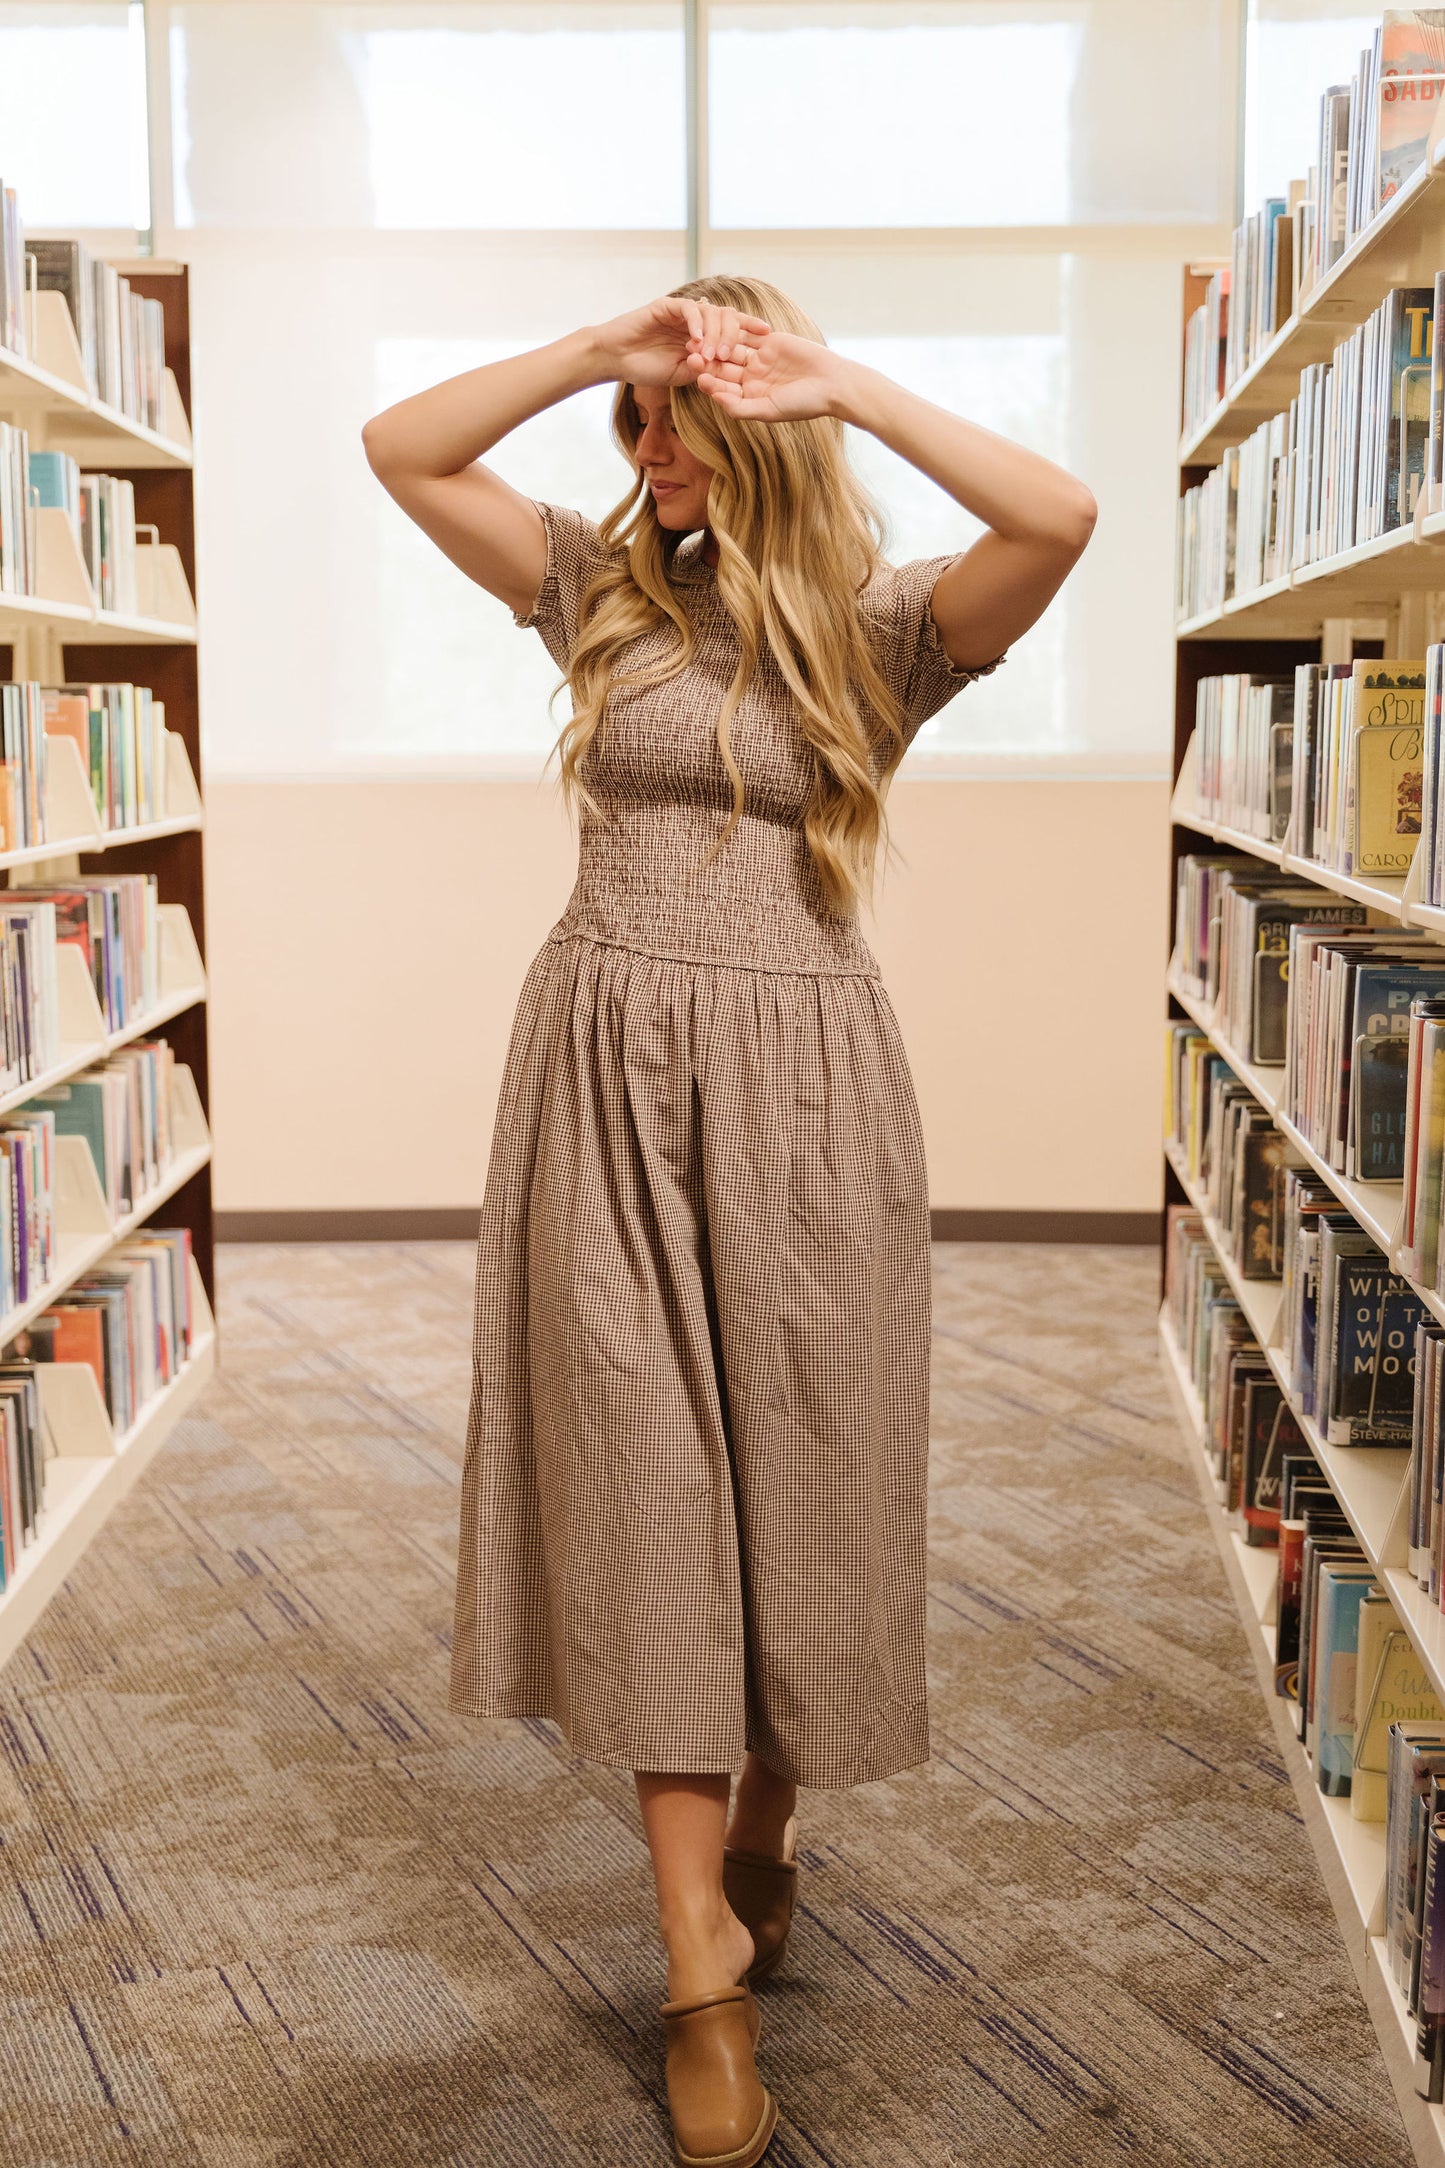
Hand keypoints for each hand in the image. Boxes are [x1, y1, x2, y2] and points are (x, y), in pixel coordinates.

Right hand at [591, 295, 769, 388]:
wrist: (616, 359)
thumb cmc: (647, 367)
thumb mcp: (683, 374)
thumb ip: (706, 368)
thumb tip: (731, 371)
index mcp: (702, 334)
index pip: (732, 327)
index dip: (751, 328)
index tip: (768, 335)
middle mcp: (695, 320)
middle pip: (726, 317)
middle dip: (734, 335)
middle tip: (732, 356)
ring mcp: (681, 311)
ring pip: (711, 312)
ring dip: (715, 335)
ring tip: (712, 355)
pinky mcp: (666, 306)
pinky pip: (689, 310)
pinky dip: (696, 324)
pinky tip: (698, 340)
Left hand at [689, 331, 854, 423]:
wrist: (831, 383)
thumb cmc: (802, 403)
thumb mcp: (769, 410)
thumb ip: (741, 408)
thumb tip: (716, 401)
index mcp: (749, 397)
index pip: (724, 389)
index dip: (710, 382)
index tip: (696, 375)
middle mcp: (751, 378)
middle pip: (724, 367)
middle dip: (708, 360)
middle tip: (690, 352)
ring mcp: (759, 358)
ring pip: (733, 348)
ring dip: (717, 342)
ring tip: (703, 336)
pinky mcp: (769, 341)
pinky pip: (748, 333)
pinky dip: (736, 328)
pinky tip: (721, 322)